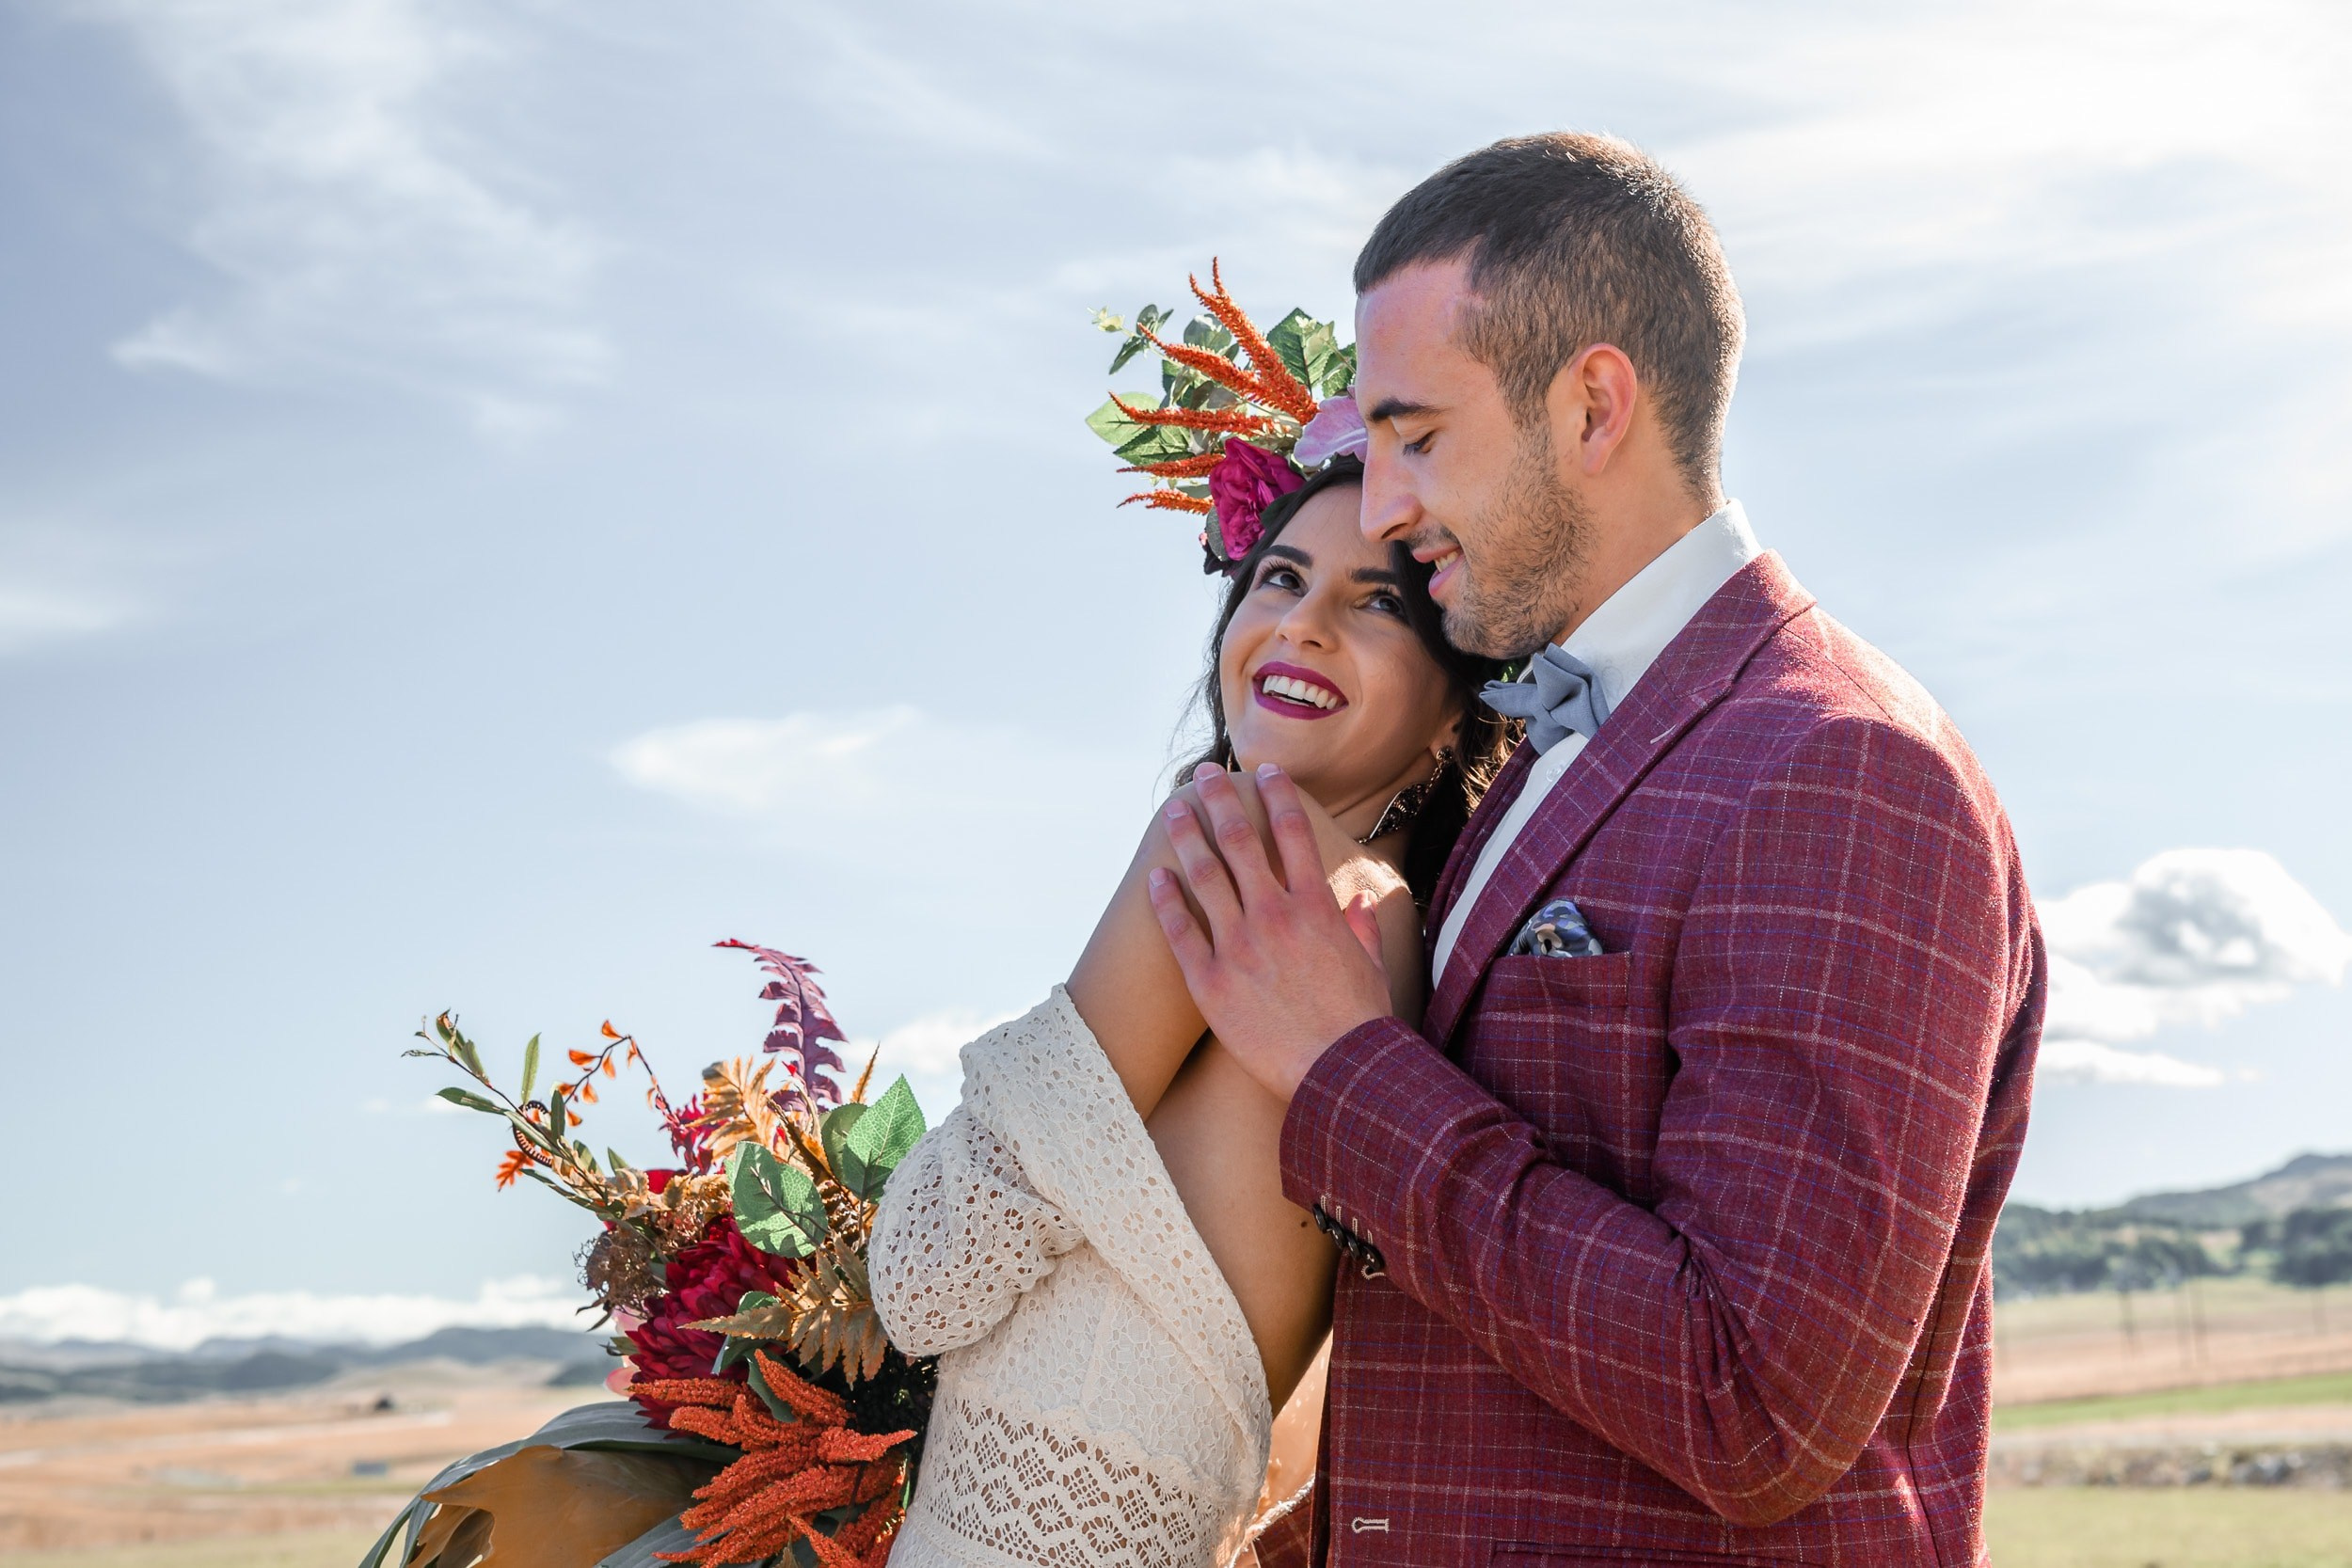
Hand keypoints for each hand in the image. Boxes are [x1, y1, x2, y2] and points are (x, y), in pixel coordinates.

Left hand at [1146, 762, 1394, 1100]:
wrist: (1339, 1073)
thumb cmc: (1360, 1025)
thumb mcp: (1373, 967)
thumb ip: (1362, 929)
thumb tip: (1359, 904)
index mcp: (1316, 907)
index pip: (1294, 833)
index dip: (1277, 796)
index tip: (1264, 772)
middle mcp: (1275, 915)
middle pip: (1241, 841)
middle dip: (1221, 800)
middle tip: (1204, 774)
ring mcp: (1239, 946)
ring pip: (1205, 876)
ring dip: (1188, 837)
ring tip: (1173, 811)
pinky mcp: (1211, 981)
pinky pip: (1181, 931)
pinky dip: (1166, 900)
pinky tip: (1155, 877)